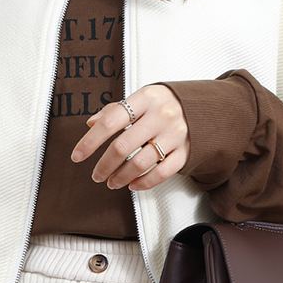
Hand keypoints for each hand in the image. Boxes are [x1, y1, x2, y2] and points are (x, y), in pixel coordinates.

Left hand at [70, 84, 189, 190]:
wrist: (204, 107)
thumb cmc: (165, 104)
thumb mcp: (141, 98)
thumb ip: (116, 110)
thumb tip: (90, 123)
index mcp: (145, 98)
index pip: (110, 121)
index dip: (90, 141)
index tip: (77, 156)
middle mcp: (161, 115)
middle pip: (123, 146)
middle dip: (104, 165)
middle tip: (96, 175)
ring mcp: (175, 134)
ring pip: (141, 163)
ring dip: (121, 177)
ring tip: (112, 182)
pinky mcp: (186, 151)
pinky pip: (162, 173)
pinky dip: (144, 182)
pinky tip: (132, 185)